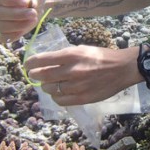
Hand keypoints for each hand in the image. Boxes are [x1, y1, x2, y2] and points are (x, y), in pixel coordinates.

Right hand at [0, 0, 46, 42]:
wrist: (35, 5)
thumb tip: (31, 3)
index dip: (12, 0)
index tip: (27, 2)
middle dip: (18, 15)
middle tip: (33, 13)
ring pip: (1, 26)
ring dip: (19, 25)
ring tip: (33, 19)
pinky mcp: (2, 31)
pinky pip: (4, 37)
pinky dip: (15, 35)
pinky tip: (26, 27)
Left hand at [25, 45, 139, 105]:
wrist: (122, 69)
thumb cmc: (101, 56)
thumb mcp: (82, 49)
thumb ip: (65, 56)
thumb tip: (46, 61)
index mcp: (71, 55)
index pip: (42, 60)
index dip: (30, 63)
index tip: (27, 64)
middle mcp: (72, 70)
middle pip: (43, 76)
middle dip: (35, 75)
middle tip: (34, 74)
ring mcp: (77, 86)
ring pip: (50, 89)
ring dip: (46, 86)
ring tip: (49, 83)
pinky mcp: (82, 98)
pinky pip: (61, 100)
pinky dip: (56, 96)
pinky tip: (59, 92)